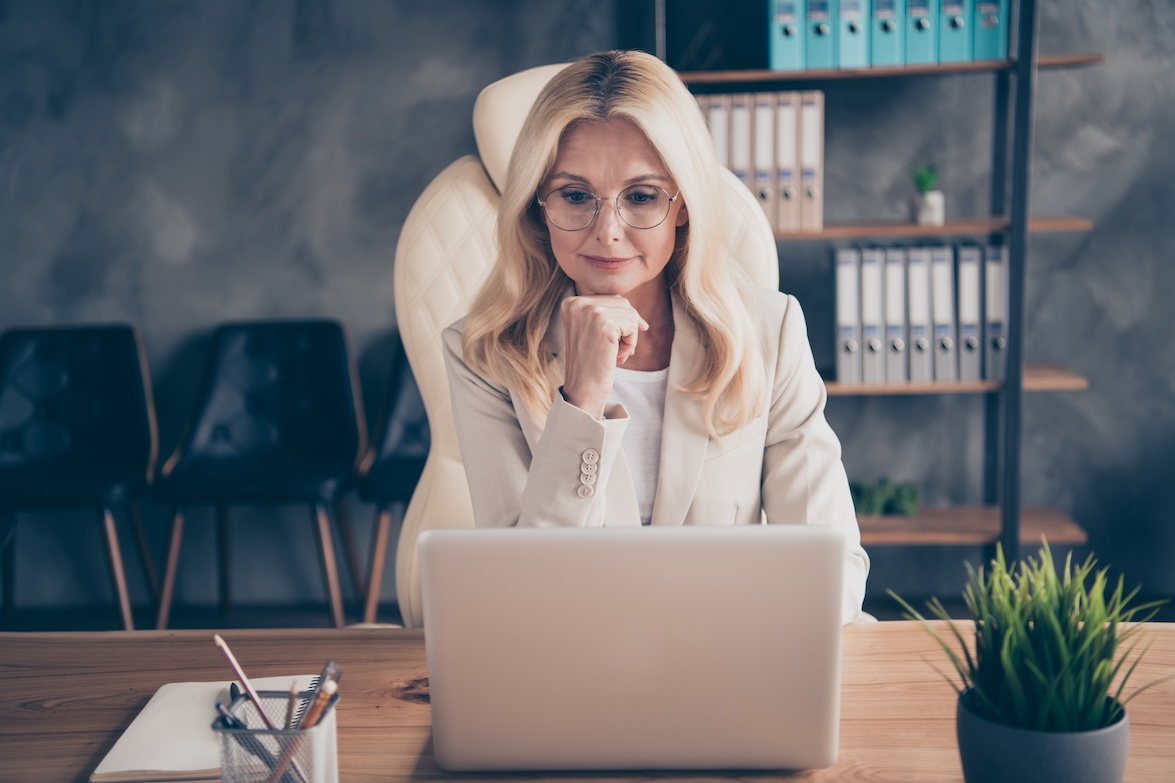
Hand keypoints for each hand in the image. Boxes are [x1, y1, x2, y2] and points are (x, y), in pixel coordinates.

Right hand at [559, 294, 648, 418]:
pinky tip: (618, 357)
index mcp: (572, 303)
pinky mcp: (605, 324)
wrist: (583, 388)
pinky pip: (633, 326)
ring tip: (616, 355)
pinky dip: (631, 343)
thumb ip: (608, 315)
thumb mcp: (592, 331)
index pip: (610, 299)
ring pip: (630, 314)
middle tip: (619, 351)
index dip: (623, 319)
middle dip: (627, 327)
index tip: (621, 339)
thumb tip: (638, 316)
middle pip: (622, 303)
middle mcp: (578, 303)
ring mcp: (591, 311)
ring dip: (630, 337)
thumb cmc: (590, 363)